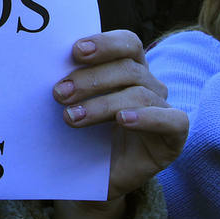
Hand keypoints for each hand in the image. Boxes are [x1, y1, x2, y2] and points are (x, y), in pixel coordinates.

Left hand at [51, 30, 187, 218]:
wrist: (93, 176)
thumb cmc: (82, 131)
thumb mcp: (75, 103)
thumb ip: (71, 82)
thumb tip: (45, 63)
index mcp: (128, 66)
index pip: (126, 43)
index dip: (104, 43)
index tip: (75, 51)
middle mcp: (149, 83)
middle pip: (128, 69)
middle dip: (90, 79)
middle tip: (59, 92)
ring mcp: (163, 108)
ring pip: (139, 94)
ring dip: (102, 104)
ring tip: (72, 117)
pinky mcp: (174, 136)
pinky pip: (172, 120)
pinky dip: (147, 117)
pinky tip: (123, 120)